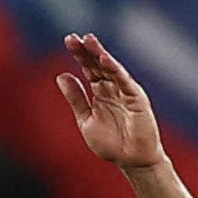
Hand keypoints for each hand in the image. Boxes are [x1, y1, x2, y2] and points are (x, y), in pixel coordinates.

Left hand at [56, 33, 166, 169]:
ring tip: (89, 40)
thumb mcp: (86, 119)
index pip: (88, 67)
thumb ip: (75, 98)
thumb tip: (60, 75)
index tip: (69, 39)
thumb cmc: (111, 143)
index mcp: (100, 92)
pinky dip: (115, 69)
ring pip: (111, 68)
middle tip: (74, 37)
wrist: (131, 160)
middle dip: (86, 50)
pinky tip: (105, 59)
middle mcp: (113, 88)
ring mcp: (125, 91)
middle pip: (98, 64)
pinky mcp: (136, 98)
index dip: (79, 54)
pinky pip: (124, 81)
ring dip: (100, 54)